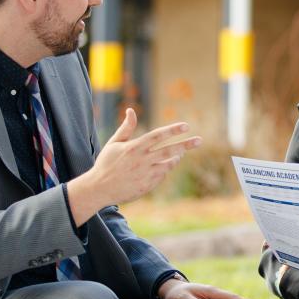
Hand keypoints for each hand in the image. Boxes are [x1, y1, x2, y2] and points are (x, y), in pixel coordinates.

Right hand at [67, 109, 201, 224]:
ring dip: (177, 157)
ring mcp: (145, 174)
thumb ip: (126, 128)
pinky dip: (165, 169)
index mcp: (134, 148)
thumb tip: (131, 110)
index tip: (186, 126)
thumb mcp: (114, 143)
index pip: (157, 136)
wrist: (99, 189)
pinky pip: (162, 175)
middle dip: (185, 145)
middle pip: (168, 151)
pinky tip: (164, 165)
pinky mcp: (147, 186)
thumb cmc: (106, 163)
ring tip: (181, 152)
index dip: (172, 130)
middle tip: (199, 140)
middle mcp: (142, 160)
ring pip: (168, 164)